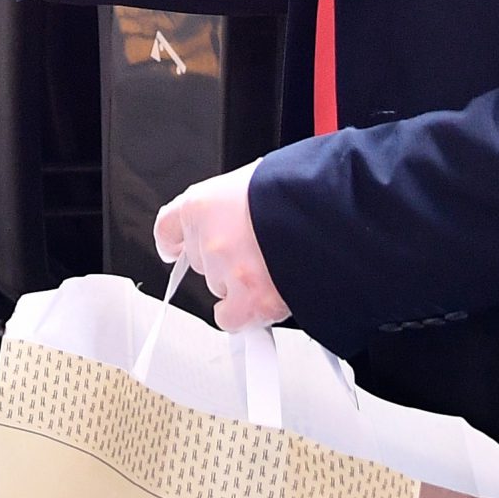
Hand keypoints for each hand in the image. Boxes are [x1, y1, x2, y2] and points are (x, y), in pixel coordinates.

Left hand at [153, 160, 288, 330]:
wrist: (330, 209)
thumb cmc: (298, 187)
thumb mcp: (257, 179)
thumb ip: (236, 202)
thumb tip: (238, 211)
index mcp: (202, 204)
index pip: (169, 228)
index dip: (174, 241)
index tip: (175, 248)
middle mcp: (208, 239)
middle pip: (202, 260)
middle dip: (224, 258)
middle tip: (255, 248)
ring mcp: (226, 272)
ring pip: (221, 287)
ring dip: (241, 282)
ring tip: (275, 262)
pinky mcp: (248, 301)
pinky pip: (232, 318)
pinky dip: (246, 315)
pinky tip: (264, 299)